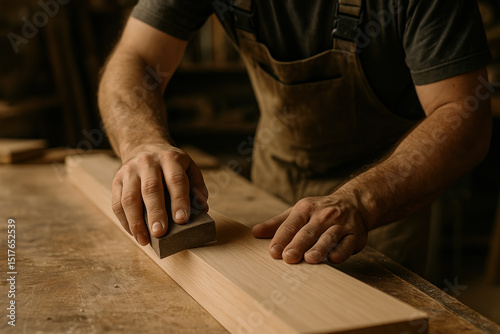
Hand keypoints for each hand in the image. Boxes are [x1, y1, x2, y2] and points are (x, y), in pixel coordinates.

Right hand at [111, 143, 207, 245]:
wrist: (144, 146)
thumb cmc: (172, 165)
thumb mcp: (189, 168)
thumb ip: (197, 187)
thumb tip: (202, 208)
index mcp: (170, 158)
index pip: (176, 180)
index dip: (179, 200)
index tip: (182, 220)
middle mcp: (148, 162)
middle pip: (151, 189)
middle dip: (155, 213)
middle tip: (160, 233)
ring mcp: (129, 170)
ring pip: (130, 198)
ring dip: (136, 221)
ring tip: (144, 240)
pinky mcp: (117, 180)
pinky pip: (117, 203)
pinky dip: (125, 221)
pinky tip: (134, 233)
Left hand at [252, 195, 368, 263]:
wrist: (354, 203)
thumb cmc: (319, 212)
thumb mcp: (298, 212)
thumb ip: (277, 224)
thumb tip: (254, 233)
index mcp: (306, 208)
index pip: (291, 224)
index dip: (282, 238)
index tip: (273, 252)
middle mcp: (323, 215)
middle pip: (308, 232)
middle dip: (298, 245)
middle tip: (288, 258)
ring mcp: (340, 224)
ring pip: (328, 238)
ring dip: (319, 248)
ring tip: (310, 259)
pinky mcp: (355, 235)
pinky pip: (348, 244)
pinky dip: (341, 252)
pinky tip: (333, 259)